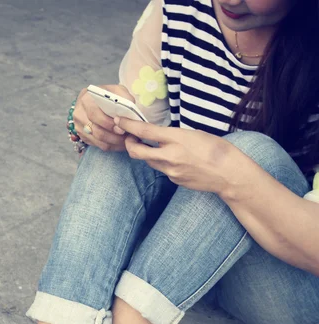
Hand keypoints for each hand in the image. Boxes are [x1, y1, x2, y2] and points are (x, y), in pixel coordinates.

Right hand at [73, 85, 134, 151]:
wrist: (94, 102)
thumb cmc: (107, 97)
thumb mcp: (116, 91)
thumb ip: (124, 98)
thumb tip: (130, 112)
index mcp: (86, 99)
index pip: (94, 115)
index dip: (109, 124)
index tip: (122, 128)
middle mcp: (79, 113)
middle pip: (97, 131)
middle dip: (114, 136)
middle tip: (126, 137)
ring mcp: (79, 126)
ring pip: (98, 141)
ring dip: (114, 143)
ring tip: (127, 141)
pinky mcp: (83, 136)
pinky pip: (98, 145)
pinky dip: (111, 146)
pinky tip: (120, 143)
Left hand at [115, 117, 235, 195]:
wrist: (228, 174)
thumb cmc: (216, 149)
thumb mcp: (194, 133)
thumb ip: (174, 135)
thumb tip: (160, 136)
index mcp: (176, 139)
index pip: (144, 132)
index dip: (128, 125)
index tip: (119, 120)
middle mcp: (170, 156)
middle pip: (137, 152)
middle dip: (129, 144)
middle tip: (130, 137)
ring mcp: (171, 171)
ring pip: (149, 162)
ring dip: (145, 154)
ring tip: (152, 146)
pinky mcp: (174, 180)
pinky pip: (162, 170)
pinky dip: (162, 163)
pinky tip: (174, 159)